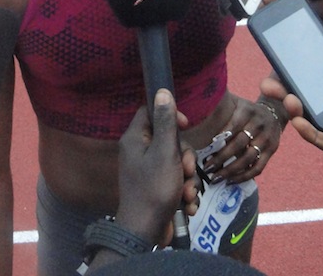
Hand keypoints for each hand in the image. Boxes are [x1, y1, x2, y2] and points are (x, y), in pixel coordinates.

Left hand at [115, 89, 198, 246]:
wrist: (145, 232)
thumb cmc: (154, 189)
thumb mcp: (165, 152)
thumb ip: (166, 123)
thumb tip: (162, 91)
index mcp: (135, 139)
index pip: (151, 112)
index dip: (170, 115)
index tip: (185, 126)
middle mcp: (139, 152)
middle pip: (170, 140)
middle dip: (185, 157)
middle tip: (186, 170)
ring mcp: (148, 171)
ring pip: (177, 162)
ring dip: (188, 178)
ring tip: (187, 194)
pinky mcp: (157, 188)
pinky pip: (176, 180)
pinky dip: (184, 191)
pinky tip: (187, 204)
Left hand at [202, 95, 284, 184]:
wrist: (274, 112)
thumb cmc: (246, 111)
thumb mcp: (236, 103)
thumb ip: (220, 109)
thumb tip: (194, 117)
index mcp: (247, 111)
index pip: (232, 126)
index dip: (219, 139)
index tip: (206, 149)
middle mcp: (259, 124)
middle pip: (239, 144)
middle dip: (221, 158)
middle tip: (207, 168)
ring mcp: (267, 138)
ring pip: (248, 158)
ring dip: (230, 170)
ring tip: (216, 178)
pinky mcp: (272, 150)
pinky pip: (258, 168)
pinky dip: (244, 176)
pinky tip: (230, 181)